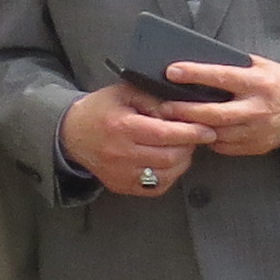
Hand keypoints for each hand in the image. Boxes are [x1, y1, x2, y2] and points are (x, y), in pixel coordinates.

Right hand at [63, 85, 209, 196]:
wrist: (72, 134)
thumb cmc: (100, 110)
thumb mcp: (125, 93)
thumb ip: (154, 99)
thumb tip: (181, 110)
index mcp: (121, 127)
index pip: (165, 134)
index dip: (191, 133)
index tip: (207, 130)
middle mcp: (121, 154)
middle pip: (169, 157)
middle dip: (189, 146)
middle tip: (195, 136)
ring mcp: (121, 174)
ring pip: (166, 174)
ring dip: (181, 161)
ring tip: (181, 147)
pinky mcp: (123, 186)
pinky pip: (156, 187)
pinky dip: (169, 175)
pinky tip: (168, 161)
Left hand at [172, 54, 279, 156]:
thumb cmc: (276, 83)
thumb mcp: (260, 66)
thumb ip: (234, 66)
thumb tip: (198, 61)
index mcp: (258, 83)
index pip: (223, 77)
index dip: (196, 74)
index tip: (172, 71)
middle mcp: (257, 108)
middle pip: (215, 113)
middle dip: (186, 110)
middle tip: (163, 106)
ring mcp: (257, 131)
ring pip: (217, 133)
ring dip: (193, 128)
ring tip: (171, 121)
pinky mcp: (255, 147)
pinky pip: (224, 146)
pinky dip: (207, 139)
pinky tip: (194, 132)